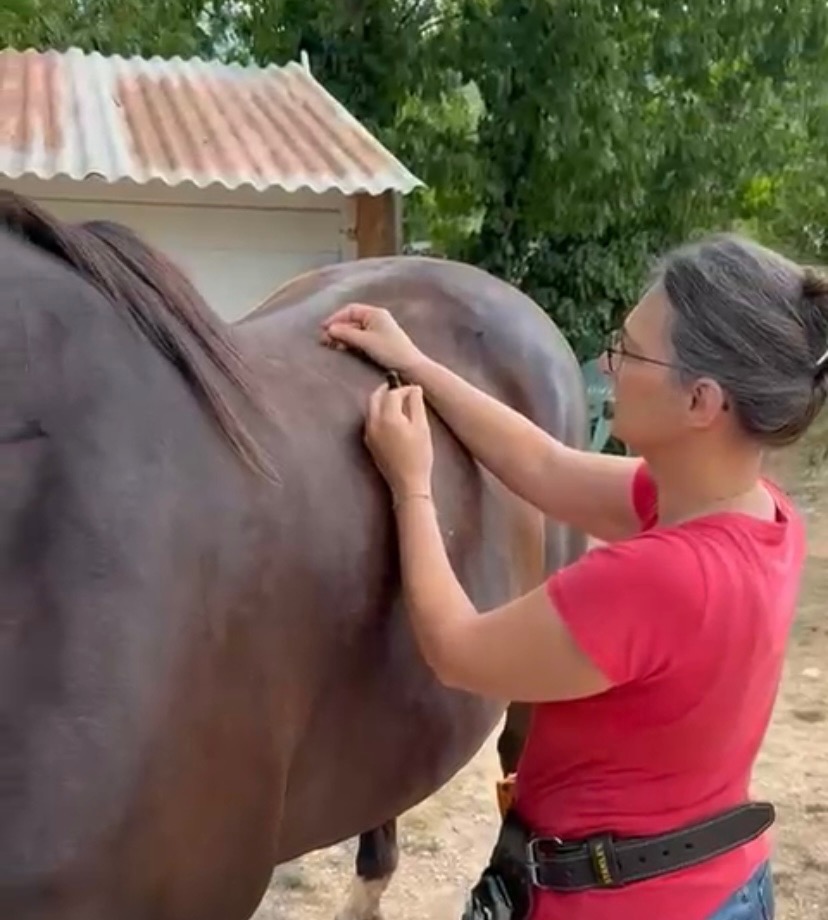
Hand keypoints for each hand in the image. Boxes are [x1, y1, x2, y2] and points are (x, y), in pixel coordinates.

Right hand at [321, 303, 425, 374]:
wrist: (409, 366)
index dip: (335, 318)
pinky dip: (349, 342)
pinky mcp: (378, 342)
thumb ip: (346, 334)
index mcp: (375, 313)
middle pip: (351, 320)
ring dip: (342, 336)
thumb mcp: (366, 341)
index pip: (350, 310)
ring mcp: (377, 330)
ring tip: (329, 345)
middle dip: (337, 329)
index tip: (324, 329)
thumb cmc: (390, 351)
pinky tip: (341, 348)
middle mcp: (376, 319)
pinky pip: (359, 339)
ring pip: (354, 330)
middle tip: (323, 340)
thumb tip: (329, 329)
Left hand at [365, 383, 432, 498]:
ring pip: (371, 409)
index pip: (392, 393)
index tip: (415, 390)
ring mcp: (368, 434)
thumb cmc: (418, 456)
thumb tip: (414, 389)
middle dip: (386, 390)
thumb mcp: (422, 427)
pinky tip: (392, 418)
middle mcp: (373, 424)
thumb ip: (416, 404)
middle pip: (374, 398)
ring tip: (398, 402)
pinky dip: (379, 413)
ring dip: (381, 401)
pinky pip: (371, 421)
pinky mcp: (369, 443)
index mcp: (387, 418)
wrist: (407, 483)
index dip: (404, 389)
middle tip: (400, 388)